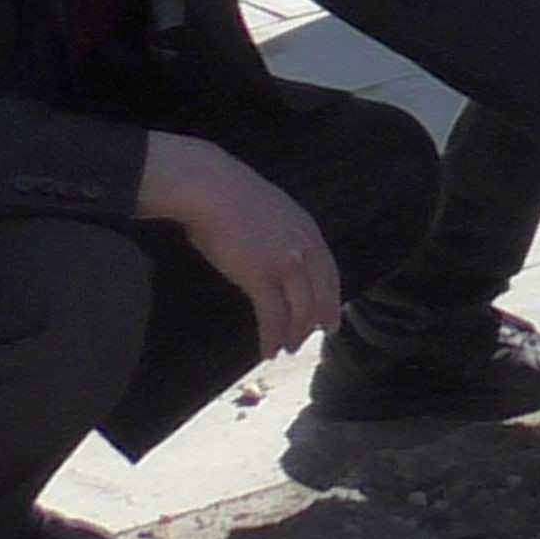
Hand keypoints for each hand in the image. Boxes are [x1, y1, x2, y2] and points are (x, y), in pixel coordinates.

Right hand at [137, 131, 344, 353]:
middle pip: (319, 295)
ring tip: (285, 349)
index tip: (330, 318)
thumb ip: (282, 231)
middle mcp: (303, 248)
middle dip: (315, 322)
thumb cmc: (228, 195)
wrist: (209, 187)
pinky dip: (272, 338)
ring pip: (299, 311)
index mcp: (307, 229)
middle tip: (307, 340)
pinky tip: (267, 351)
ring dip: (293, 334)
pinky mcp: (261, 277)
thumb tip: (275, 251)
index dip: (330, 299)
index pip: (328, 273)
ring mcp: (284, 263)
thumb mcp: (271, 209)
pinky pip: (272, 318)